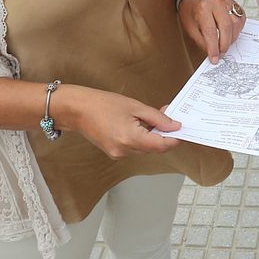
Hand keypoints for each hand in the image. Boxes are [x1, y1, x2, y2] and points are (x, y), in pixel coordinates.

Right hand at [61, 86, 180, 158]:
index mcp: (131, 139)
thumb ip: (157, 118)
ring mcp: (118, 154)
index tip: (181, 129)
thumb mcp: (135, 106)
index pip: (162, 146)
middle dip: (163, 134)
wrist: (77, 110)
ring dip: (152, 136)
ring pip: (145, 149)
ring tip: (150, 118)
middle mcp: (125, 151)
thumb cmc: (103, 104)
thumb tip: (174, 126)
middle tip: (167, 116)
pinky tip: (138, 125)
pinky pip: (134, 148)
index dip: (174, 138)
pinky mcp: (114, 153)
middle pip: (154, 148)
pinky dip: (141, 138)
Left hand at [180, 0, 246, 62]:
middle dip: (225, 44)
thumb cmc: (191, 12)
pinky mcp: (233, 4)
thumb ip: (202, 42)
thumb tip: (214, 54)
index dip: (213, 47)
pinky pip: (240, 19)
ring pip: (236, 23)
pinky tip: (231, 34)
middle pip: (226, 27)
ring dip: (232, 38)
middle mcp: (216, 3)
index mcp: (203, 8)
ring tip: (225, 44)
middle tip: (221, 54)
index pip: (210, 31)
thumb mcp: (190, 29)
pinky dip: (238, 30)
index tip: (214, 58)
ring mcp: (226, 2)